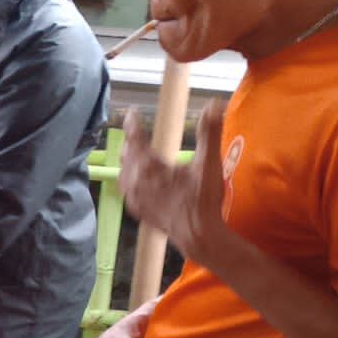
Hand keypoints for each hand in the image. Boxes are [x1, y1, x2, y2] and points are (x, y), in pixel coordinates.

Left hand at [119, 101, 240, 270]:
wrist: (197, 234)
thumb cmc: (202, 199)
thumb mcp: (209, 163)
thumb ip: (209, 131)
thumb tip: (214, 103)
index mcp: (149, 167)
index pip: (135, 140)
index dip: (132, 125)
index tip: (130, 114)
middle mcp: (136, 181)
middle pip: (126, 155)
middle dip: (130, 141)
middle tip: (133, 131)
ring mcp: (135, 198)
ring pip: (123, 172)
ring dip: (127, 159)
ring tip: (132, 151)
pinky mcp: (138, 210)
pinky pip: (126, 189)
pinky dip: (128, 179)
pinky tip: (134, 179)